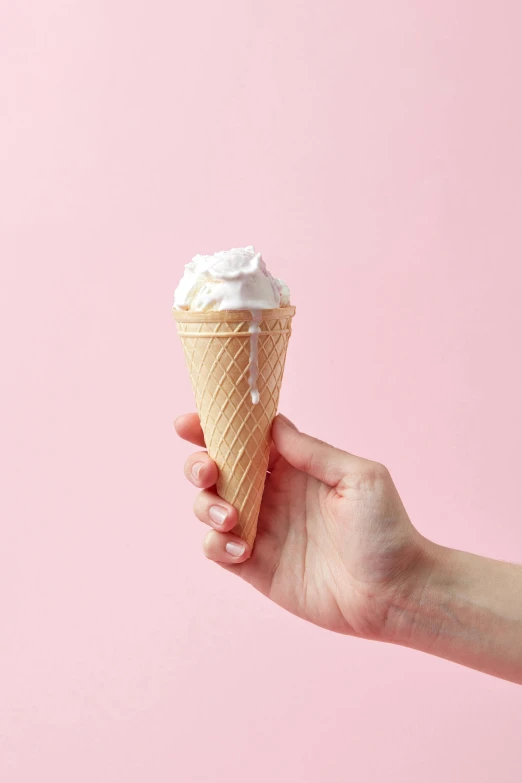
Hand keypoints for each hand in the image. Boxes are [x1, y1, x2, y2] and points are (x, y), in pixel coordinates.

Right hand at [175, 412, 427, 640]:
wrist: (395, 593)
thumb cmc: (387, 530)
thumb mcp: (358, 477)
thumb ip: (311, 452)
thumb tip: (271, 425)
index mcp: (293, 467)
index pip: (244, 439)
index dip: (213, 427)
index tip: (188, 423)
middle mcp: (271, 494)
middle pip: (216, 469)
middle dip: (199, 464)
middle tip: (209, 471)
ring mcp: (261, 530)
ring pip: (207, 507)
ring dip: (207, 506)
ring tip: (234, 518)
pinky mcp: (255, 566)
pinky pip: (216, 549)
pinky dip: (217, 544)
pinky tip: (242, 549)